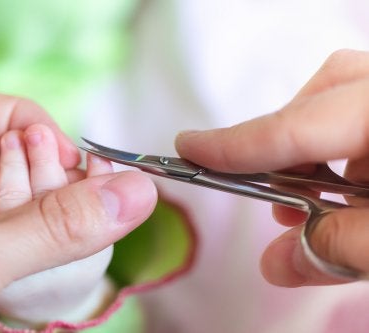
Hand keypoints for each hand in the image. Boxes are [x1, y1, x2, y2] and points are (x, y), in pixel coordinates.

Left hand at [0, 89, 156, 332]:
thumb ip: (48, 227)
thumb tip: (133, 192)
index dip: (17, 119)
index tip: (67, 155)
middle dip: (39, 175)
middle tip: (88, 195)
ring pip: (1, 210)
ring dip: (41, 219)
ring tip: (78, 232)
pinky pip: (2, 250)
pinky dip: (33, 253)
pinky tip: (58, 260)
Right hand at [175, 49, 368, 286]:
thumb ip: (338, 248)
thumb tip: (279, 264)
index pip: (298, 125)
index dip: (236, 144)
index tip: (188, 148)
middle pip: (327, 90)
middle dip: (286, 141)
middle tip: (276, 198)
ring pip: (346, 102)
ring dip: (318, 155)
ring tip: (313, 207)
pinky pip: (364, 119)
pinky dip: (345, 158)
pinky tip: (349, 198)